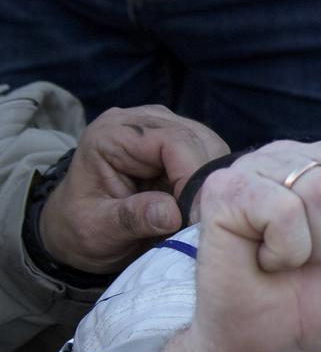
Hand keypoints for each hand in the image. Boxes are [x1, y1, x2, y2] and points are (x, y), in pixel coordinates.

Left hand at [38, 105, 227, 273]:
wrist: (76, 230)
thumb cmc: (81, 228)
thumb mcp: (97, 229)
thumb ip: (131, 218)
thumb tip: (172, 214)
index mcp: (113, 133)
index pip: (174, 141)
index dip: (192, 177)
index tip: (194, 217)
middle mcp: (142, 121)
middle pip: (199, 140)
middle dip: (205, 183)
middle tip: (199, 221)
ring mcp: (165, 129)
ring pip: (213, 148)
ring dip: (211, 184)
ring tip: (195, 216)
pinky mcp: (182, 144)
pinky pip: (213, 158)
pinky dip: (211, 185)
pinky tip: (197, 206)